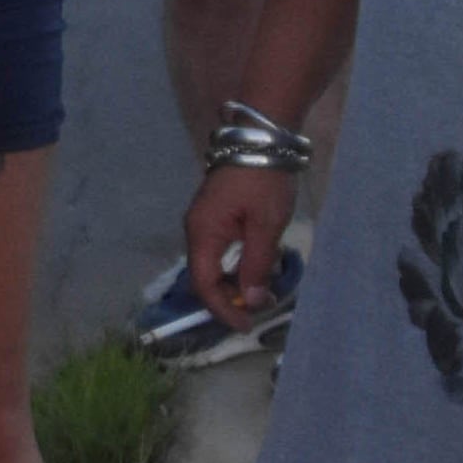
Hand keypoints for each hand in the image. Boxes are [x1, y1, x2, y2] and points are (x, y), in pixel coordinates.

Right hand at [186, 162, 296, 329]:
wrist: (262, 136)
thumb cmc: (264, 180)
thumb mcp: (266, 225)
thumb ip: (256, 265)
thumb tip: (252, 301)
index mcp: (203, 233)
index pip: (204, 284)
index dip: (223, 309)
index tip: (246, 325)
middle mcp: (196, 229)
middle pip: (204, 276)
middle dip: (228, 299)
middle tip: (257, 311)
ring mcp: (204, 220)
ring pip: (211, 264)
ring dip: (232, 283)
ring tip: (258, 294)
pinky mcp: (215, 213)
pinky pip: (218, 249)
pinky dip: (233, 266)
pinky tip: (254, 268)